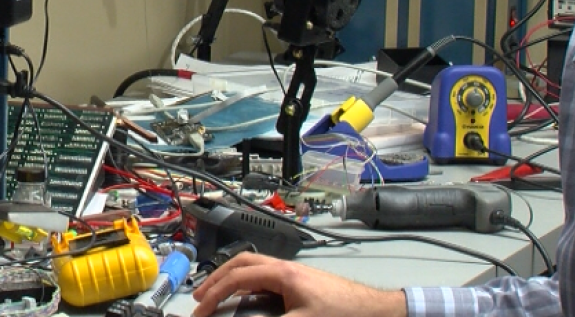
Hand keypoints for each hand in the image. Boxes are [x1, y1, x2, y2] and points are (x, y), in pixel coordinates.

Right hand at [191, 252, 407, 316]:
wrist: (374, 311)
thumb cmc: (343, 313)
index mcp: (284, 273)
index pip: (238, 276)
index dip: (214, 293)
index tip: (201, 310)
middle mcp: (288, 268)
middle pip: (244, 263)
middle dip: (219, 278)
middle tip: (201, 298)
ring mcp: (296, 274)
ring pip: (256, 269)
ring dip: (235, 280)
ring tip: (219, 297)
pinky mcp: (303, 283)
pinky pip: (268, 278)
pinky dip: (251, 286)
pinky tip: (249, 300)